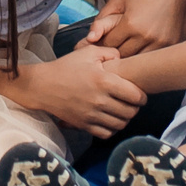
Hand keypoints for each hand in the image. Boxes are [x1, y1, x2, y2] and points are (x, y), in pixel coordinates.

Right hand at [16, 44, 147, 135]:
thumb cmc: (66, 67)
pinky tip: (110, 120)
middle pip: (130, 112)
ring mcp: (92, 115)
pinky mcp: (84, 125)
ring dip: (125, 119)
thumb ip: (109, 53)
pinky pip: (107, 133)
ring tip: (122, 112)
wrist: (43, 86)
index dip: (142, 96)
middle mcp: (100, 100)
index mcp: (104, 81)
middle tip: (132, 103)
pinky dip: (112, 129)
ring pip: (120, 124)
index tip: (141, 95)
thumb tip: (123, 59)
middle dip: (135, 108)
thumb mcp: (87, 52)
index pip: (135, 95)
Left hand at [81, 0, 185, 58]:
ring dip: (130, 56)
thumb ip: (101, 20)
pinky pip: (152, 58)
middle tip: (111, 48)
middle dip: (114, 52)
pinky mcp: (170, 44)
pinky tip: (139, 49)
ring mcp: (160, 42)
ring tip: (125, 48)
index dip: (103, 42)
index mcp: (131, 23)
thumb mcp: (118, 0)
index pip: (109, 44)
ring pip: (137, 61)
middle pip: (122, 55)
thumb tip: (89, 39)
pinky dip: (144, 56)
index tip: (102, 40)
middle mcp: (146, 35)